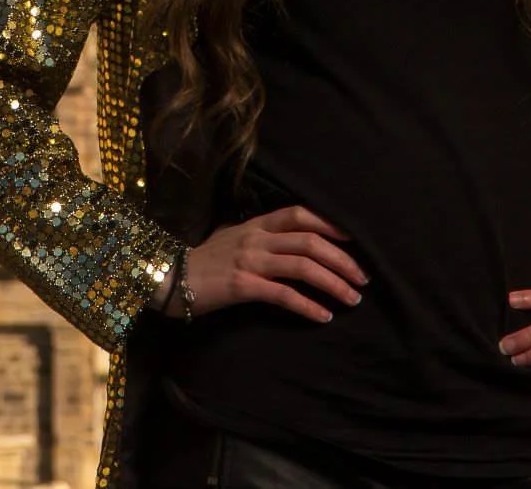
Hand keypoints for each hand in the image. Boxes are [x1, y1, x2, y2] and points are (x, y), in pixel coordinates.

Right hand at [156, 205, 368, 322]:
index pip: (300, 214)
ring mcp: (249, 260)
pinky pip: (284, 295)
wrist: (167, 278)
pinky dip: (308, 306)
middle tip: (363, 279)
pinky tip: (323, 316)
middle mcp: (256, 238)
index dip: (330, 224)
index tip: (354, 240)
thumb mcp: (230, 238)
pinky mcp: (242, 286)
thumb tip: (281, 237)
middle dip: (342, 260)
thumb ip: (256, 235)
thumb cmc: (202, 261)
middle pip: (311, 242)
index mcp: (256, 224)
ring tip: (352, 300)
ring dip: (334, 283)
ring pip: (303, 267)